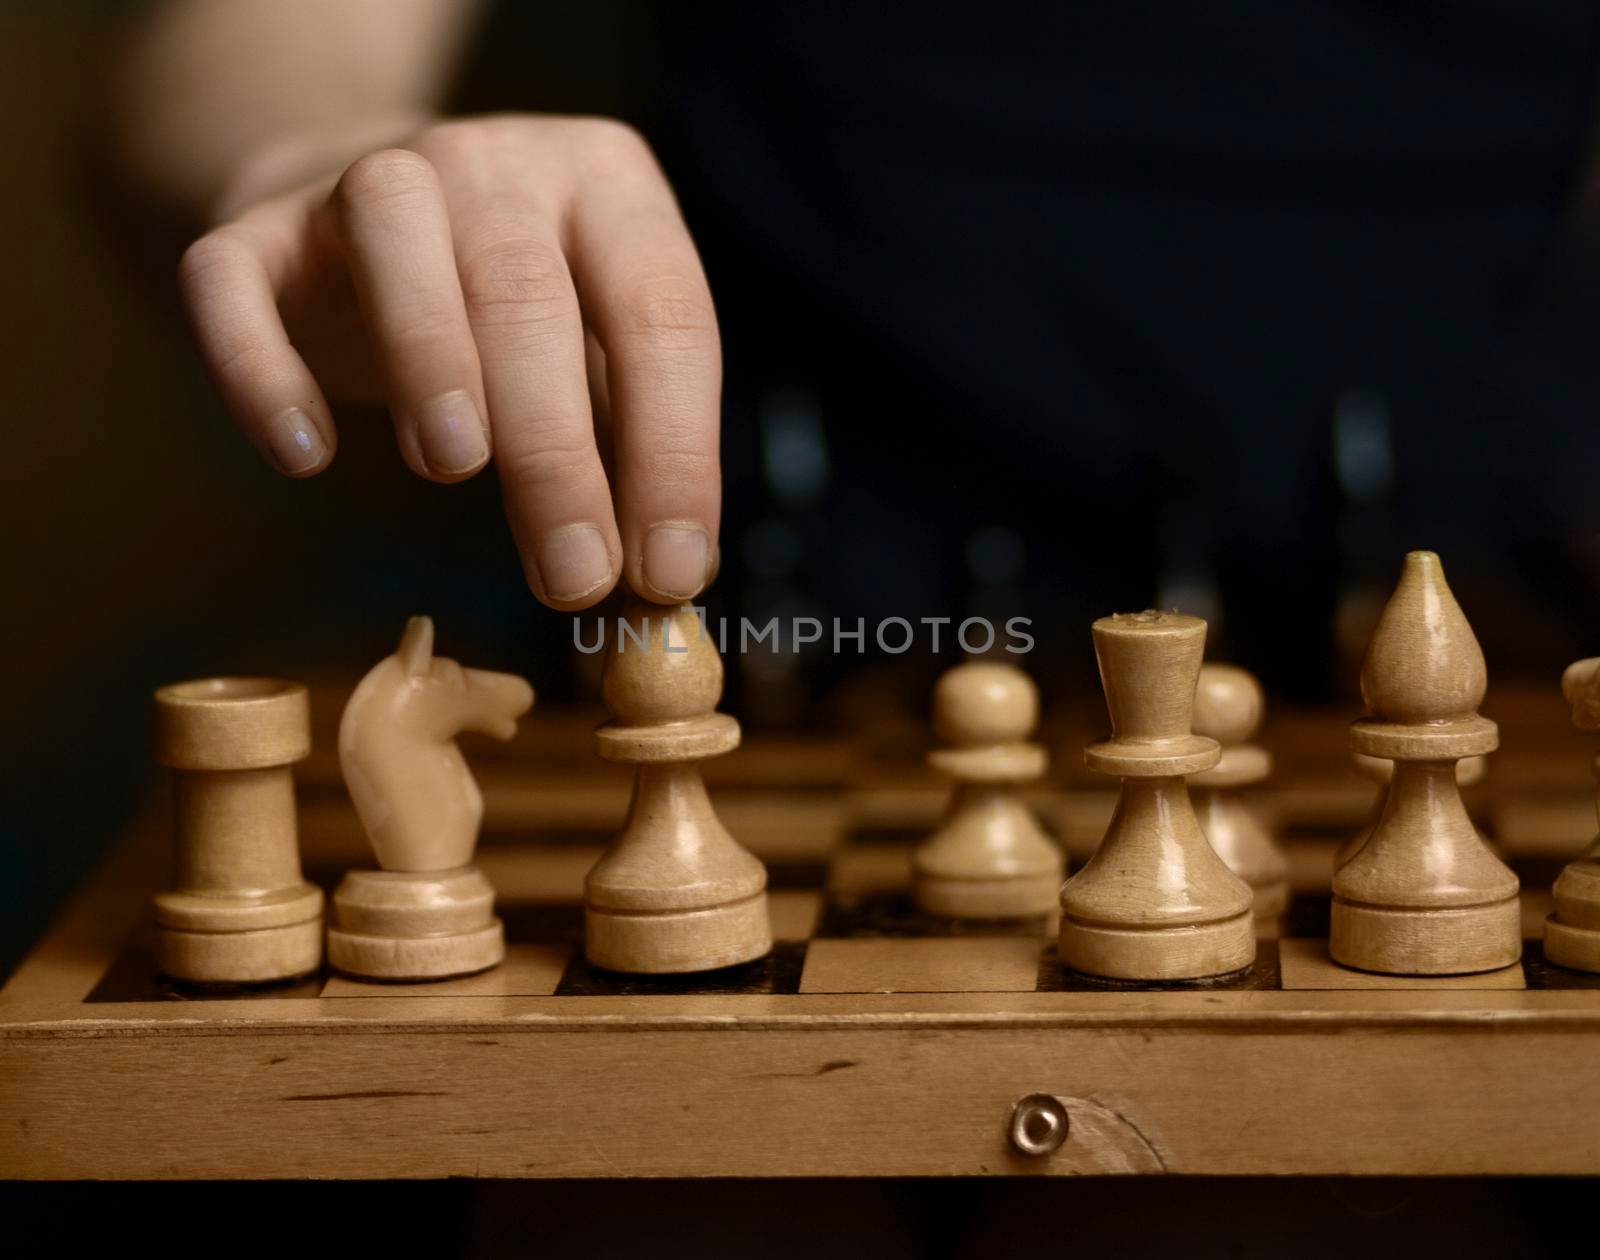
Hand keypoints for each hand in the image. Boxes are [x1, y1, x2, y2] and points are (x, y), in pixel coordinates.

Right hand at [179, 114, 720, 608]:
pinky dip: (262, 367)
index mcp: (609, 185)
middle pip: (529, 294)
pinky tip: (305, 454)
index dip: (674, 449)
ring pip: (395, 241)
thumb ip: (632, 449)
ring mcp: (364, 178)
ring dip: (430, 356)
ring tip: (453, 467)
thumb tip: (667, 581)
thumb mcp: (597, 355)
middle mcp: (496, 163)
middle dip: (557, 451)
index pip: (661, 313)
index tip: (668, 571)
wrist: (361, 222)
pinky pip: (237, 282)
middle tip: (573, 574)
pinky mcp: (255, 229)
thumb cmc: (514, 314)